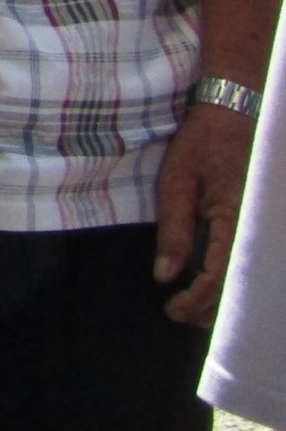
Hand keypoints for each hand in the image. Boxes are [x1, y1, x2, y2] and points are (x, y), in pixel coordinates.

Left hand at [155, 100, 255, 324]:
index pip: (221, 276)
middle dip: (212, 310)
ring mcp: (265, 229)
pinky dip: (235, 281)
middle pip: (242, 287)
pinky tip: (215, 288)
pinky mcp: (263, 225)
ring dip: (225, 301)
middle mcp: (260, 230)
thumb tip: (165, 275)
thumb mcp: (178, 180)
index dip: (197, 300)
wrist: (236, 114)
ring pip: (251, 279)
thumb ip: (174, 229)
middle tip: (181, 315)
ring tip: (194, 309)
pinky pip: (253, 261)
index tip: (172, 309)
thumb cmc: (203, 144)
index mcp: (238, 220)